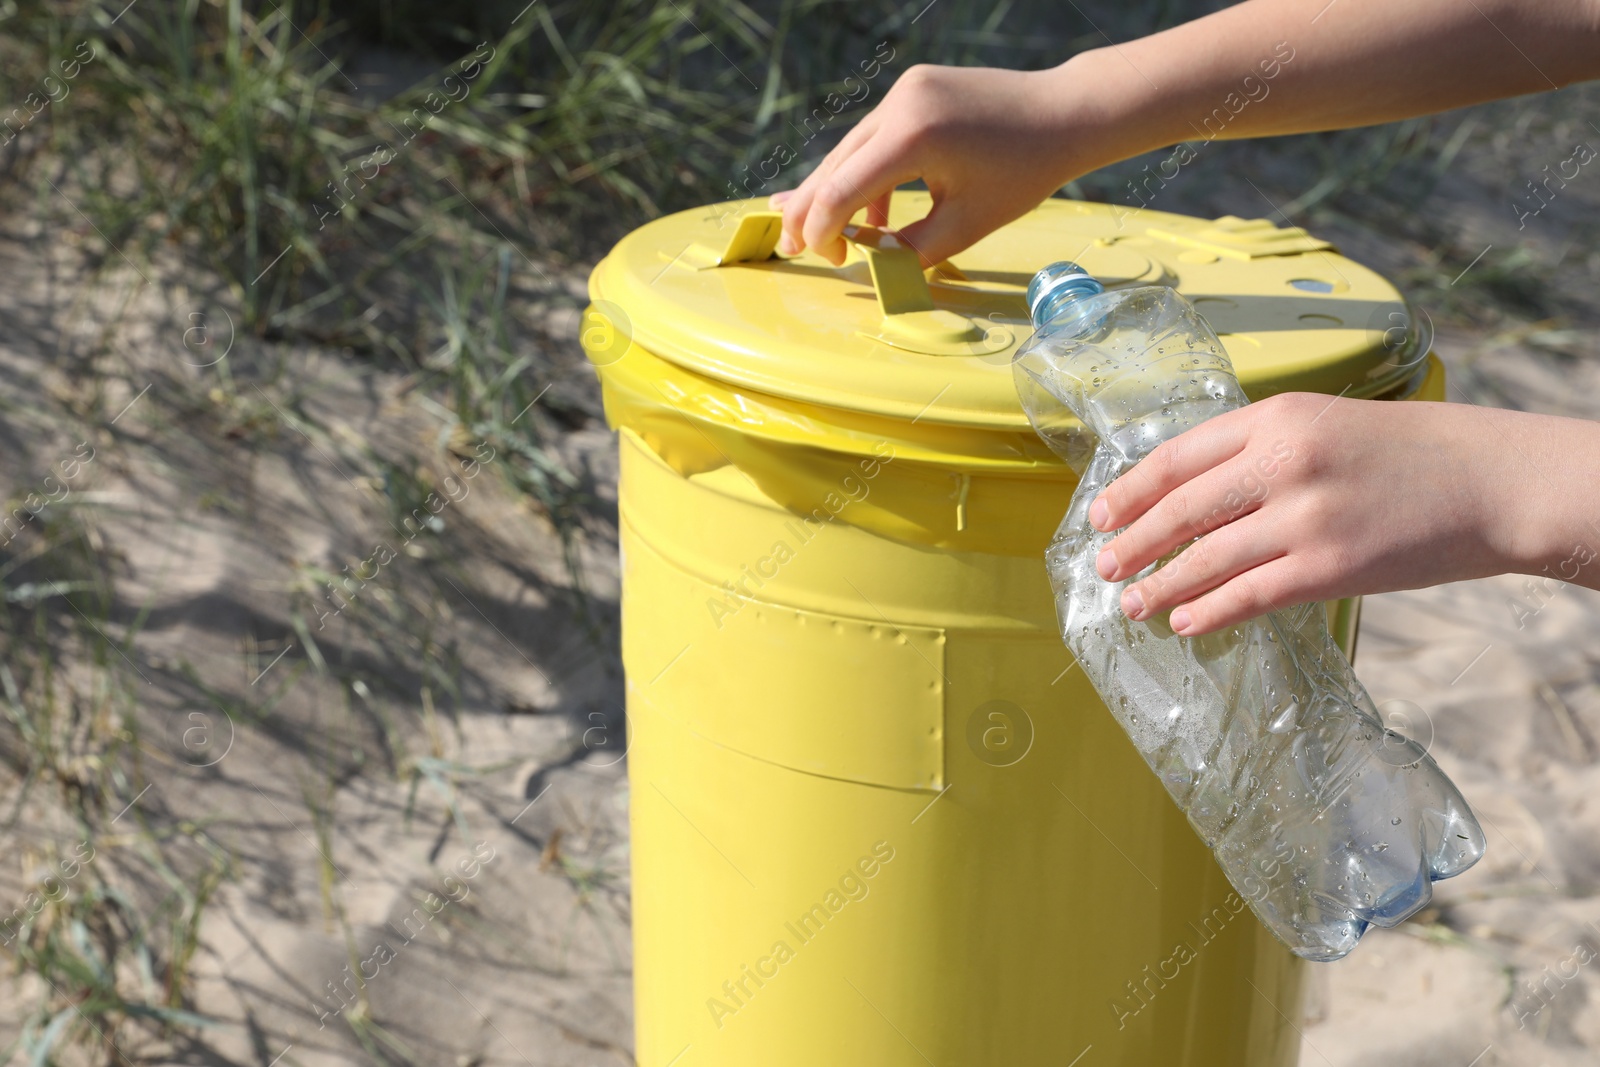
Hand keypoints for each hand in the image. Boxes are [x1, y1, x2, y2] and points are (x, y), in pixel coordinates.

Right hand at [772, 61, 1117, 267]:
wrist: (1063, 113)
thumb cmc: (1023, 172)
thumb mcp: (966, 226)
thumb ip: (910, 250)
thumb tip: (871, 265)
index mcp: (914, 136)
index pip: (844, 189)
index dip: (822, 230)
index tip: (825, 260)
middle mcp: (901, 103)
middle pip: (836, 164)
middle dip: (811, 211)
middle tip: (791, 248)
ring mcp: (905, 89)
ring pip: (851, 149)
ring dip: (837, 193)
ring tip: (825, 235)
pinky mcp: (913, 88)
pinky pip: (876, 136)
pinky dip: (868, 173)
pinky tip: (871, 214)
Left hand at [1088, 394, 1599, 635]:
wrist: (1489, 480)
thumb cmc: (1408, 451)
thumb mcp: (1323, 423)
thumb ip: (1258, 449)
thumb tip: (1190, 493)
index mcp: (1275, 418)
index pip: (1178, 456)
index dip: (1130, 490)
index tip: (1099, 514)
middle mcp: (1282, 464)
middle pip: (1181, 509)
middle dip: (1132, 541)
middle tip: (1103, 567)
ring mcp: (1304, 519)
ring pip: (1206, 558)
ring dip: (1161, 585)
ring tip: (1132, 604)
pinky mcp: (1328, 568)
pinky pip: (1249, 596)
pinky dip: (1209, 611)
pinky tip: (1184, 623)